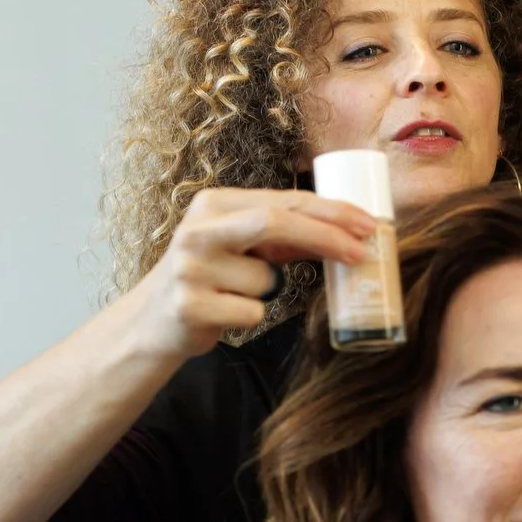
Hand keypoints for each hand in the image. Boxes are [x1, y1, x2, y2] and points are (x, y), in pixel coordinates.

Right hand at [122, 187, 377, 360]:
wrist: (152, 319)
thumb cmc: (209, 276)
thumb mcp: (241, 245)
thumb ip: (285, 235)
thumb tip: (348, 232)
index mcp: (213, 205)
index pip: (284, 201)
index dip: (331, 212)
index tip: (369, 225)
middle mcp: (198, 230)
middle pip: (275, 222)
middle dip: (326, 236)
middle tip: (362, 253)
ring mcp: (190, 267)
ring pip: (268, 281)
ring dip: (270, 291)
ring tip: (234, 293)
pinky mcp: (190, 305)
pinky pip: (253, 312)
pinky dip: (250, 316)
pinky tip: (222, 313)